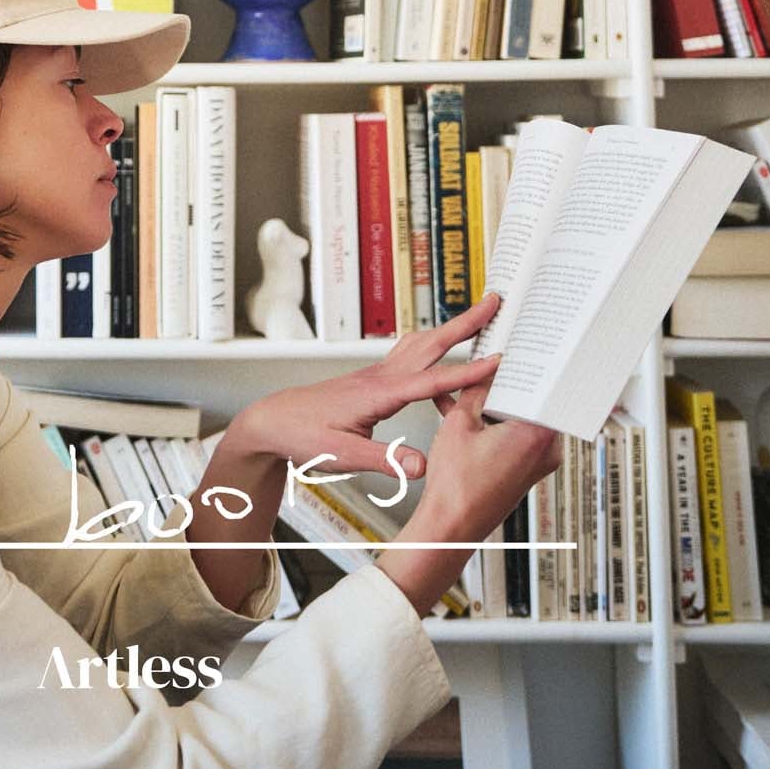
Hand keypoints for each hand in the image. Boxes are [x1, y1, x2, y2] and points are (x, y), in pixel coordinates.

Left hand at [230, 295, 504, 481]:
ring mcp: (377, 374)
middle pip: (430, 344)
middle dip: (465, 324)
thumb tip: (425, 466)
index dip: (466, 373)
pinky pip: (411, 356)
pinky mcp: (374, 379)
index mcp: (378, 394)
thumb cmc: (303, 436)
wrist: (273, 421)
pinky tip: (443, 351)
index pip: (430, 381)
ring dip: (451, 329)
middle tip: (495, 303)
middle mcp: (380, 376)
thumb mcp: (343, 455)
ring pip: (420, 344)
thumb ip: (386, 461)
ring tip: (479, 316)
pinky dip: (434, 346)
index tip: (497, 361)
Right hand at [375, 382, 561, 618]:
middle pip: (534, 400)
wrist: (450, 526)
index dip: (530, 362)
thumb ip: (476, 389)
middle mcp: (548, 450)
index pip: (545, 384)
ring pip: (523, 416)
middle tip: (495, 362)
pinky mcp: (527, 470)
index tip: (523, 348)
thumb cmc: (457, 486)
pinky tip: (469, 413)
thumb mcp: (460, 422)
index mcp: (538, 434)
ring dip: (498, 402)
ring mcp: (539, 462)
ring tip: (472, 390)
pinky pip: (516, 435)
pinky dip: (496, 423)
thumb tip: (485, 369)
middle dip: (510, 381)